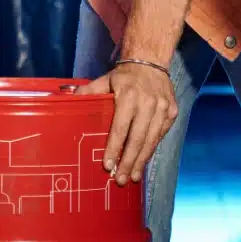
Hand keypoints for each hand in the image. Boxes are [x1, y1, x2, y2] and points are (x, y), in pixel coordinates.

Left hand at [77, 62, 176, 185]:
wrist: (150, 61)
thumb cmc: (125, 76)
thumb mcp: (105, 80)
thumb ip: (89, 92)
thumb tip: (68, 99)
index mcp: (129, 96)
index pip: (121, 128)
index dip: (114, 148)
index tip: (108, 165)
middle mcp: (148, 103)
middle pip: (137, 139)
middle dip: (128, 162)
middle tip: (120, 179)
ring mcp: (162, 108)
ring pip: (151, 140)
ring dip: (141, 160)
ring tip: (132, 176)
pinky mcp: (172, 112)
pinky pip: (161, 135)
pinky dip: (152, 149)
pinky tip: (143, 160)